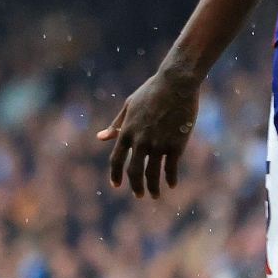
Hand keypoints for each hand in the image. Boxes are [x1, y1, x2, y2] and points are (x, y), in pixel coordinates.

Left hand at [98, 72, 200, 198]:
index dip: (115, 175)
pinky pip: (171, 168)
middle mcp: (140, 141)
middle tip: (139, 195)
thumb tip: (100, 138)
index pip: (116, 160)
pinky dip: (170, 179)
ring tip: (154, 195)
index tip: (116, 185)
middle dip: (135, 187)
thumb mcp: (129, 105)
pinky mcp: (176, 145)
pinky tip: (171, 185)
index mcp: (126, 132)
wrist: (176, 83)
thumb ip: (116, 124)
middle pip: (134, 172)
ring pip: (153, 174)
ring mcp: (158, 144)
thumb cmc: (152, 91)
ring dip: (153, 188)